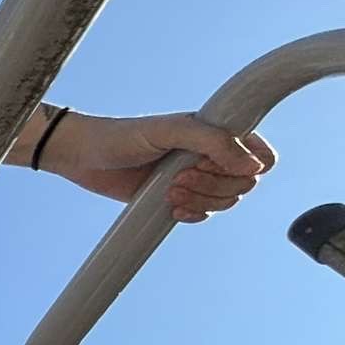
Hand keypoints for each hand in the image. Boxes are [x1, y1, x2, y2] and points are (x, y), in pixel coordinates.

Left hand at [40, 110, 275, 222]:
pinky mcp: (178, 197)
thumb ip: (211, 142)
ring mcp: (195, 177)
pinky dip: (193, 213)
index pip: (260, 154)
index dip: (248, 167)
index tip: (218, 165)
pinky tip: (172, 207)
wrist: (83, 157)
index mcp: (215, 132)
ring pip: (225, 200)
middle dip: (214, 185)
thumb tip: (252, 165)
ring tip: (170, 190)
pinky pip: (204, 213)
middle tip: (181, 176)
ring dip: (202, 200)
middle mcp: (210, 154)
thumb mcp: (168, 131)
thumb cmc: (121, 136)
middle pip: (244, 183)